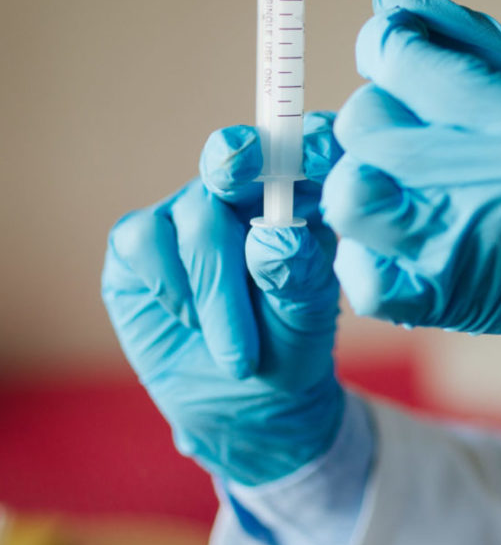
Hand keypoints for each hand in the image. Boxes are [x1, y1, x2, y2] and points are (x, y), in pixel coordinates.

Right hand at [101, 113, 344, 484]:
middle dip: (238, 162)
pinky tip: (193, 322)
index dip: (309, 141)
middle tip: (239, 179)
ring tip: (239, 354)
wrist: (241, 404)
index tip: (317, 158)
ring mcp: (189, 212)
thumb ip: (299, 275)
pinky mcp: (140, 242)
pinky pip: (144, 240)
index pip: (308, 145)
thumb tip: (275, 235)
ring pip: (196, 212)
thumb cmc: (289, 346)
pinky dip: (172, 286)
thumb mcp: (308, 318)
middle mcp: (244, 192)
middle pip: (235, 154)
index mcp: (302, 194)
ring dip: (216, 287)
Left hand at [322, 0, 500, 397]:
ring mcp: (458, 250)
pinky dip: (365, 248)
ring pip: (347, 194)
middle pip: (363, 122)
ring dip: (365, 176)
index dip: (390, 46)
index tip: (407, 58)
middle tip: (422, 125)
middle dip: (382, 111)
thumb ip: (469, 33)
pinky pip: (357, 272)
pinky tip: (404, 231)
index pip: (397, 58)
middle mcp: (485, 184)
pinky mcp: (443, 303)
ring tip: (404, 179)